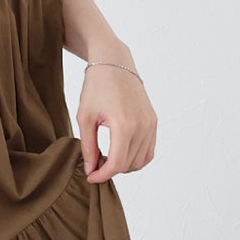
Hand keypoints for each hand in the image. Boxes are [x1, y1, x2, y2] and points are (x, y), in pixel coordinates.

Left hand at [77, 63, 157, 182]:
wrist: (114, 63)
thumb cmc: (96, 87)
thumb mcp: (85, 117)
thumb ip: (88, 146)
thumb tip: (91, 170)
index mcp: (124, 125)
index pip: (116, 164)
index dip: (102, 176)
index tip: (90, 176)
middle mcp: (142, 126)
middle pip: (128, 165)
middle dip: (110, 170)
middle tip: (94, 164)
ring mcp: (150, 124)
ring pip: (141, 161)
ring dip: (124, 165)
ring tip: (106, 157)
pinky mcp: (153, 122)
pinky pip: (149, 151)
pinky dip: (136, 157)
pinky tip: (120, 153)